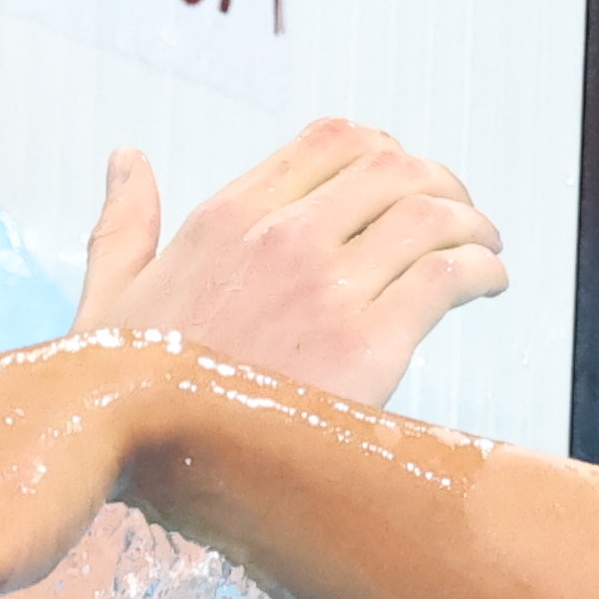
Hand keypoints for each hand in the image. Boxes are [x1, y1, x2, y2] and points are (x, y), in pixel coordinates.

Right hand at [68, 119, 506, 406]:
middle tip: (461, 216)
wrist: (130, 458)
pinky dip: (482, 271)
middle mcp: (280, 236)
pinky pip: (448, 277)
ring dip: (473, 225)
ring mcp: (325, 287)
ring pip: (431, 214)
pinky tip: (488, 286)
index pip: (333, 140)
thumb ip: (125, 222)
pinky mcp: (365, 344)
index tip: (406, 179)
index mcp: (226, 216)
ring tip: (485, 250)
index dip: (386, 149)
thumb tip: (125, 158)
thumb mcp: (110, 294)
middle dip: (441, 184)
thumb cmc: (119, 392)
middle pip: (395, 168)